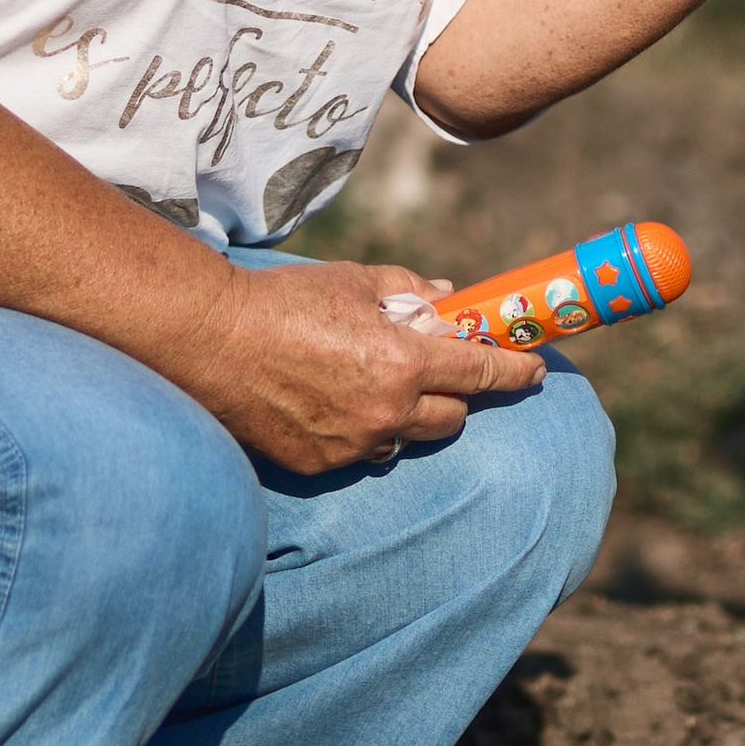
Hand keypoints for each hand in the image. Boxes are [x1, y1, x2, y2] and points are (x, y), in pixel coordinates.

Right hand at [198, 256, 545, 475]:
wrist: (209, 340)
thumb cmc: (283, 301)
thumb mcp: (353, 281)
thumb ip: (408, 290)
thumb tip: (445, 297)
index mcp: (403, 362)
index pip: (481, 373)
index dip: (515, 371)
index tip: (536, 369)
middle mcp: (387, 412)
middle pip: (453, 418)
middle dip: (457, 397)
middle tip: (443, 374)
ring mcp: (353, 445)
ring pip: (407, 440)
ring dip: (407, 418)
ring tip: (376, 387)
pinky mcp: (319, 464)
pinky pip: (362, 453)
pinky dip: (362, 432)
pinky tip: (334, 405)